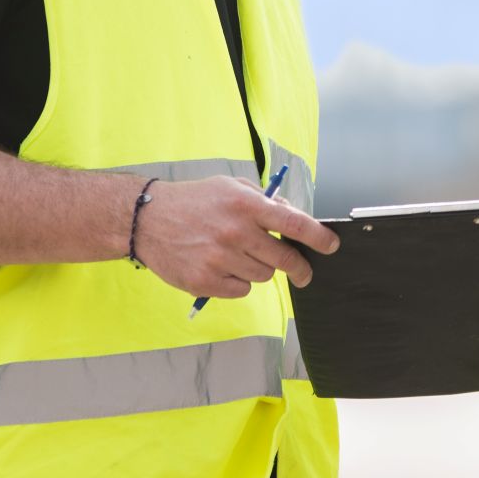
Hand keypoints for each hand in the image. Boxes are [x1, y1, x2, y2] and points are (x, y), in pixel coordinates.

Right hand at [131, 175, 338, 298]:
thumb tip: (292, 215)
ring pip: (263, 276)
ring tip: (237, 255)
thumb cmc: (193, 201)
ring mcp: (220, 259)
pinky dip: (238, 282)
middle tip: (303, 272)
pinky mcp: (206, 281)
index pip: (293, 223)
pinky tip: (221, 267)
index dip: (318, 237)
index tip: (331, 246)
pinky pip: (242, 290)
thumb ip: (263, 201)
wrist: (147, 220)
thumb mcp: (229, 187)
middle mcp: (235, 232)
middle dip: (299, 267)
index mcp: (245, 205)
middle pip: (284, 259)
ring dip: (258, 269)